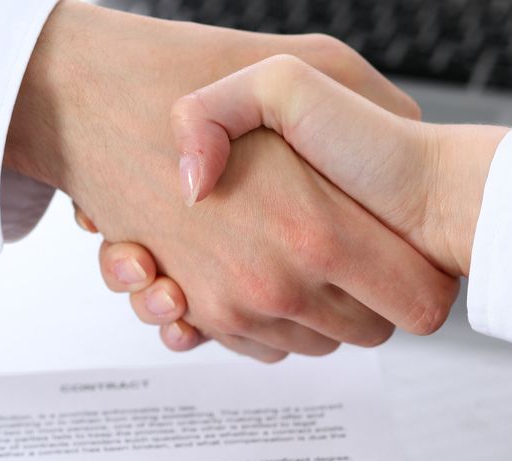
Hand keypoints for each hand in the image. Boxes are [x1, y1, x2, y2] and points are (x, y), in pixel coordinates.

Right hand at [4, 2, 458, 361]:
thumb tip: (408, 166)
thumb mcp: (318, 64)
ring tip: (294, 249)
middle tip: (354, 250)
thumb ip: (386, 107)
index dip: (422, 280)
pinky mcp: (192, 311)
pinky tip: (251, 266)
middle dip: (369, 298)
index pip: (422, 304)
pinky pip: (257, 346)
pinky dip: (261, 320)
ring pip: (312, 344)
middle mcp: (279, 284)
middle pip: (370, 333)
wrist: (88, 99)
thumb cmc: (196, 75)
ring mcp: (232, 306)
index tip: (410, 256)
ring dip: (312, 311)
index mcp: (323, 231)